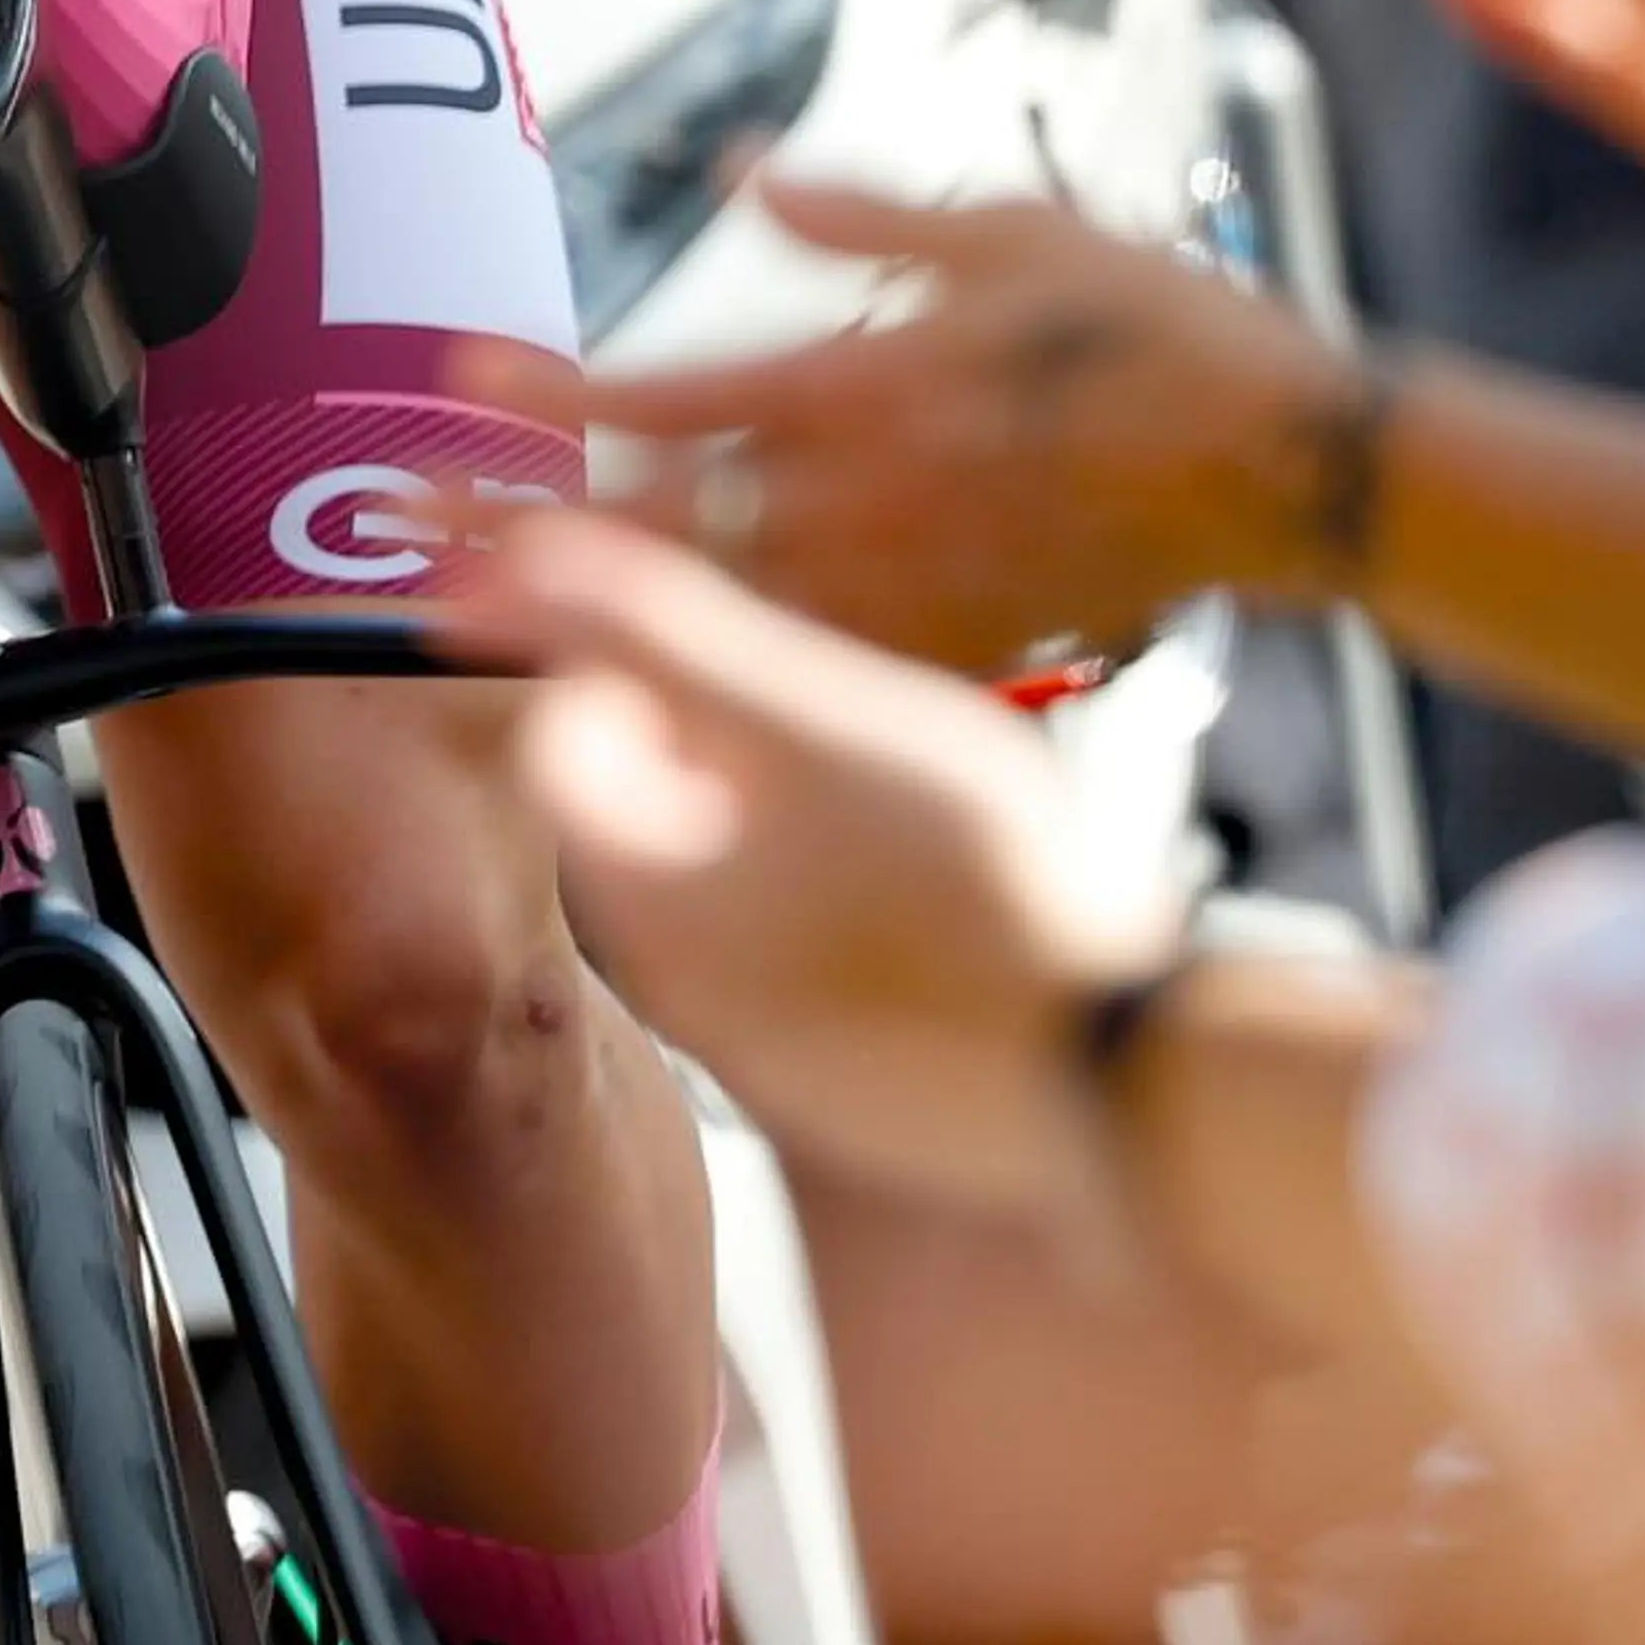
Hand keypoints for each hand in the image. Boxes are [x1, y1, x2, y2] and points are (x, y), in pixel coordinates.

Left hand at [455, 506, 1179, 1226]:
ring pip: (734, 888)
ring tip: (914, 813)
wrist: (1121, 1071)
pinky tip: (946, 901)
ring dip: (798, 828)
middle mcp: (670, 983)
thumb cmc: (970, 878)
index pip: (561, 737)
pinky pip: (808, 966)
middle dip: (728, 750)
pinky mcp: (840, 1087)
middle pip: (647, 815)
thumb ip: (663, 631)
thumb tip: (523, 557)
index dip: (646, 674)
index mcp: (638, 885)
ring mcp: (757, 1048)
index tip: (755, 667)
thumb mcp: (811, 718)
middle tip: (847, 732)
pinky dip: (852, 914)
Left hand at [486, 177, 1371, 665]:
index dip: (555, 394)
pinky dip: (700, 680)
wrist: (1293, 473)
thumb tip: (739, 175)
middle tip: (390, 531)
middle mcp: (867, 504)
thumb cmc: (1164, 333)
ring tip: (455, 614)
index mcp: (873, 390)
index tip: (453, 383)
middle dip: (513, 528)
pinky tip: (616, 686)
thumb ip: (865, 215)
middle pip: (650, 529)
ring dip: (572, 613)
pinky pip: (798, 673)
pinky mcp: (946, 649)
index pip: (673, 398)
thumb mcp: (1017, 231)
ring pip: (699, 617)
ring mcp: (903, 590)